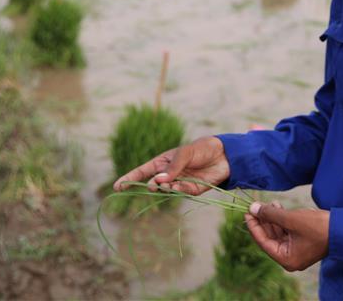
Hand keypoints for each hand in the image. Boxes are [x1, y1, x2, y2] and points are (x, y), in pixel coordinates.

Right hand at [112, 136, 229, 194]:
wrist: (225, 155)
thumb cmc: (202, 148)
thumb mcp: (185, 153)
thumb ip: (173, 166)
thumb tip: (158, 181)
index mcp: (164, 161)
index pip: (143, 171)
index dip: (130, 178)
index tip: (117, 186)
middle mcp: (170, 173)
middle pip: (152, 183)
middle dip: (150, 186)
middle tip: (154, 185)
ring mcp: (180, 182)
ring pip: (166, 190)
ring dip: (164, 188)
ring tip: (168, 184)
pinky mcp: (192, 190)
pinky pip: (181, 193)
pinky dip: (178, 190)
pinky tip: (178, 186)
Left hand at [245, 202, 328, 270]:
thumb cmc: (318, 227)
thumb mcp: (291, 219)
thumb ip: (271, 214)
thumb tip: (253, 208)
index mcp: (286, 259)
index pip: (264, 242)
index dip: (254, 226)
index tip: (247, 213)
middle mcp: (290, 257)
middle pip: (270, 237)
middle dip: (264, 220)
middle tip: (256, 206)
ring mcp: (297, 250)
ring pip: (279, 232)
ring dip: (273, 218)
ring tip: (270, 203)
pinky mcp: (303, 241)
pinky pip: (287, 231)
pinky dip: (282, 220)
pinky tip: (279, 207)